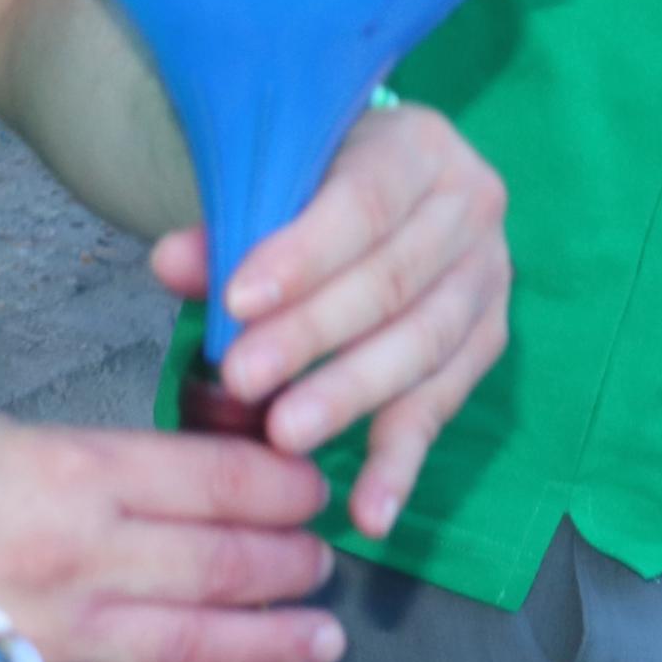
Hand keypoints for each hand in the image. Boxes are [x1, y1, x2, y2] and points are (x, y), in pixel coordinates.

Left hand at [147, 102, 507, 537]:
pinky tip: (369, 512)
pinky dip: (403, 463)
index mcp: (420, 150)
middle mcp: (472, 206)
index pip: (363, 202)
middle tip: (243, 381)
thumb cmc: (321, 185)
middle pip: (394, 280)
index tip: (237, 301)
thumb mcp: (279, 180)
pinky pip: (443, 406)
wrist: (390, 187)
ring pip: (425, 345)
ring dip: (352, 396)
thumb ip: (230, 222)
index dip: (302, 253)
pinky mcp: (486, 342)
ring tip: (285, 438)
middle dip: (314, 335)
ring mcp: (488, 277)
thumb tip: (173, 262)